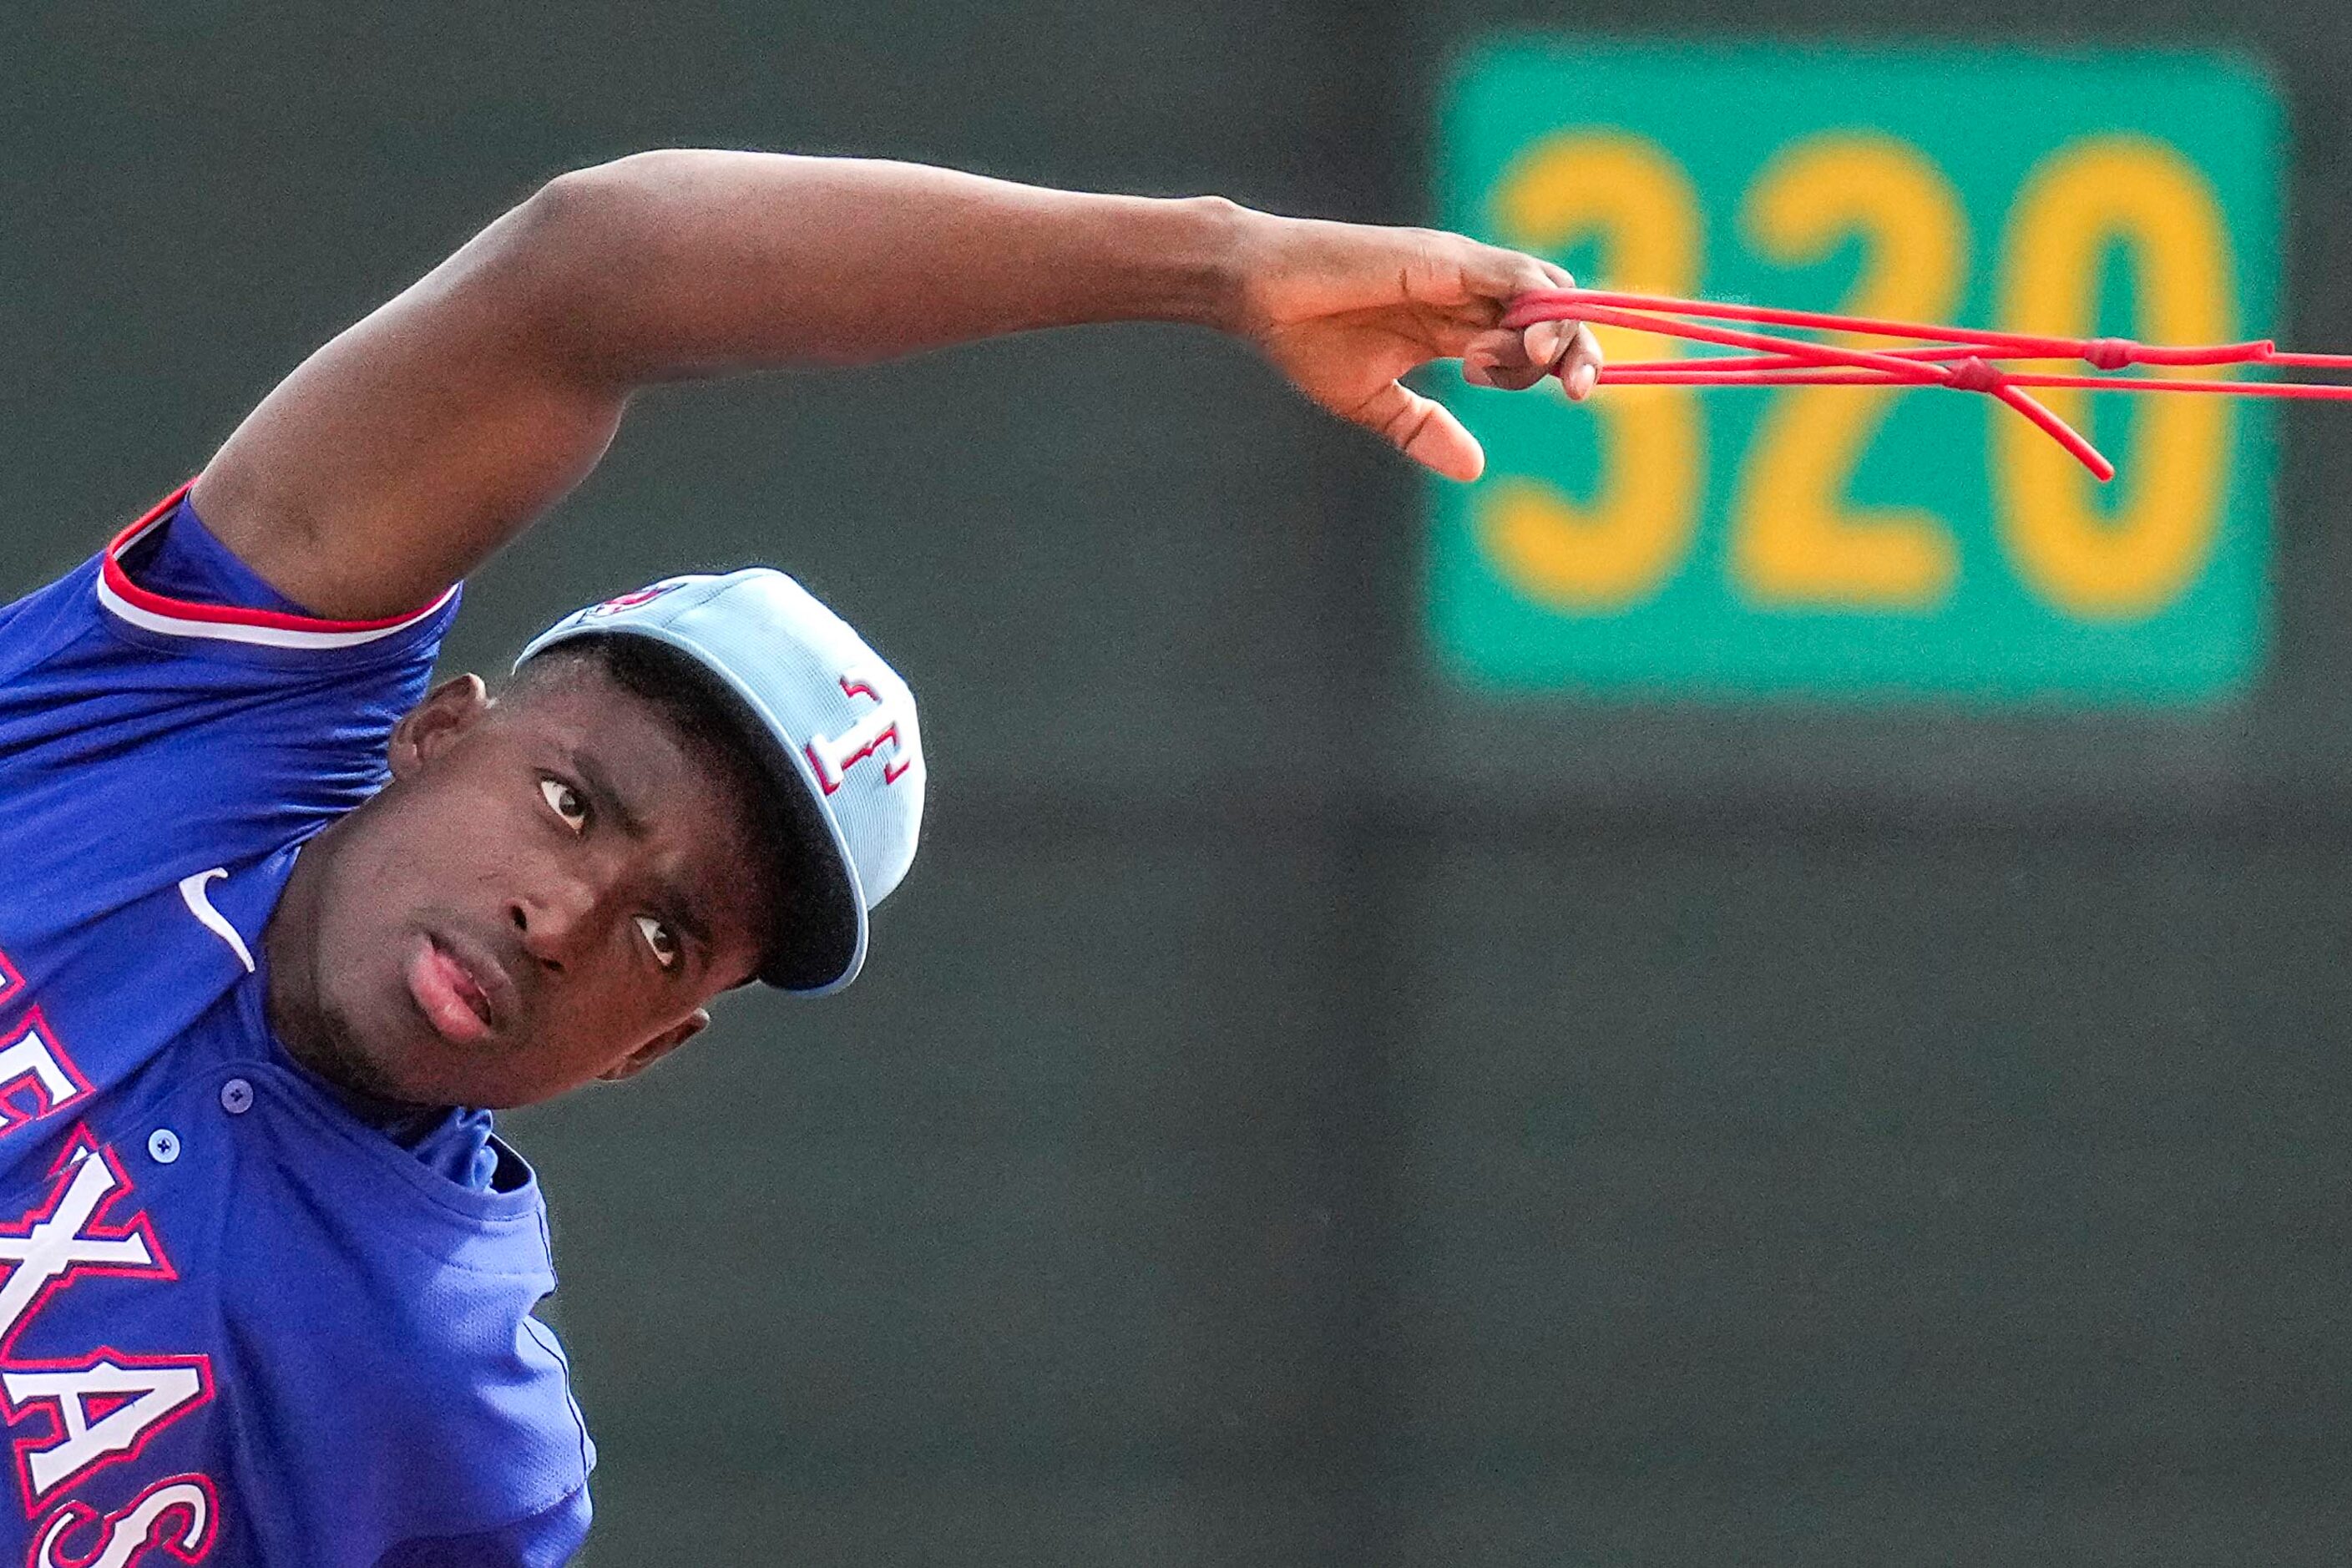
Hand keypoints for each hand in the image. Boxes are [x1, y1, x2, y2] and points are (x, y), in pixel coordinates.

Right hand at [1224, 209, 1602, 481]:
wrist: (1259, 296)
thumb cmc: (1303, 338)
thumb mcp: (1374, 402)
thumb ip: (1424, 429)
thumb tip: (1475, 469)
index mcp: (1453, 324)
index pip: (1533, 336)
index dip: (1564, 361)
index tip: (1575, 396)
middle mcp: (1466, 293)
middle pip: (1554, 313)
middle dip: (1580, 349)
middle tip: (1579, 391)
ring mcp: (1460, 273)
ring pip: (1547, 292)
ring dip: (1562, 333)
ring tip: (1542, 369)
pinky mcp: (1447, 260)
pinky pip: (1516, 277)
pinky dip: (1537, 308)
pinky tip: (1528, 345)